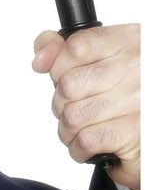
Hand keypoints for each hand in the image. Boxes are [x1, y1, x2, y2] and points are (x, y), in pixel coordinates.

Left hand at [32, 24, 139, 189]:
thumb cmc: (129, 88)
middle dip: (61, 101)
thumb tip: (40, 60)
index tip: (61, 77)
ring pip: (73, 116)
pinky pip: (86, 140)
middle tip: (71, 107)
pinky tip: (87, 145)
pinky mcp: (134, 135)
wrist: (156, 122)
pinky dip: (79, 148)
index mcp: (127, 42)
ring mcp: (137, 102)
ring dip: (67, 128)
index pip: (75, 47)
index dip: (58, 67)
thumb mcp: (102, 55)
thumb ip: (63, 48)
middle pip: (69, 85)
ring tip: (78, 128)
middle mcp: (135, 69)